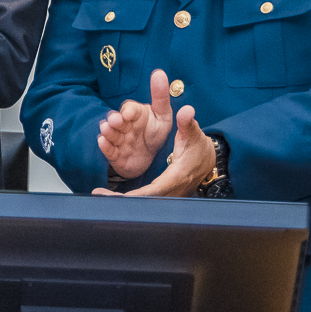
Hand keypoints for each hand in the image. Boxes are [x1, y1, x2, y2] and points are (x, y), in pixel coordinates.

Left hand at [93, 105, 216, 197]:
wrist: (210, 162)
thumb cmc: (200, 148)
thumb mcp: (194, 135)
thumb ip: (187, 123)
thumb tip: (187, 110)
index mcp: (178, 175)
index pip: (157, 188)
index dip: (140, 194)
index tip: (122, 196)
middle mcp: (173, 188)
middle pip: (147, 199)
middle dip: (125, 200)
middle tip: (101, 195)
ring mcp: (169, 193)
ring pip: (145, 201)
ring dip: (124, 200)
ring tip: (101, 196)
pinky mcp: (165, 193)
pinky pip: (146, 198)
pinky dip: (131, 199)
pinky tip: (114, 197)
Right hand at [96, 68, 174, 179]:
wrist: (147, 159)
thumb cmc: (154, 133)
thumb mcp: (163, 116)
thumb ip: (160, 97)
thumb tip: (159, 72)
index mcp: (136, 114)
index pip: (130, 108)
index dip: (129, 110)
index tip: (129, 113)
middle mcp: (124, 125)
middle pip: (117, 120)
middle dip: (115, 120)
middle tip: (116, 121)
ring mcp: (118, 139)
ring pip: (110, 133)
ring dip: (108, 131)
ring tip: (106, 129)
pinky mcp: (114, 154)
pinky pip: (108, 150)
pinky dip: (104, 146)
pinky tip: (102, 141)